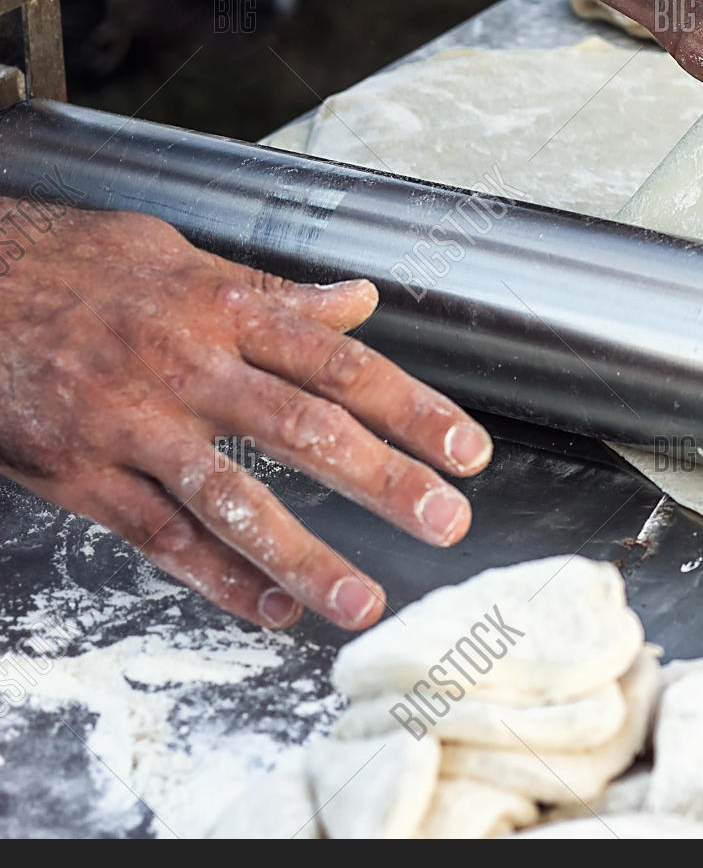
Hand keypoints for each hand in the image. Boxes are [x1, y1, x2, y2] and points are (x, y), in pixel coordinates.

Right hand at [0, 206, 492, 629]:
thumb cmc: (72, 268)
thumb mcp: (177, 257)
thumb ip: (272, 292)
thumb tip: (357, 301)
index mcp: (221, 309)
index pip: (340, 364)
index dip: (413, 409)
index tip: (467, 450)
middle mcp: (187, 367)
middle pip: (304, 430)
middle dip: (384, 482)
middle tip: (447, 523)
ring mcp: (133, 426)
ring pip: (231, 499)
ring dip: (304, 556)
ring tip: (363, 599)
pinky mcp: (82, 474)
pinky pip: (158, 535)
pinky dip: (215, 578)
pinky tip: (267, 610)